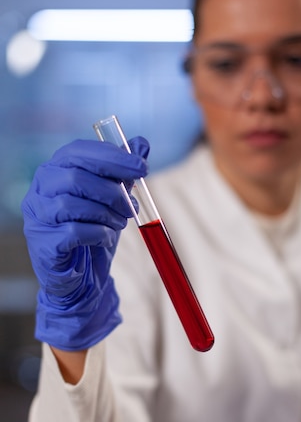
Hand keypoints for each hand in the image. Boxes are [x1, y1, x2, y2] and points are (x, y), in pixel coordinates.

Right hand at [21, 136, 148, 350]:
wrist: (80, 277)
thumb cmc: (93, 232)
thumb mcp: (112, 199)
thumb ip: (123, 172)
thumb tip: (142, 144)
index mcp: (55, 171)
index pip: (79, 152)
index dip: (112, 157)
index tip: (142, 167)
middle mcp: (40, 190)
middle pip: (76, 177)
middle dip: (113, 190)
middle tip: (133, 206)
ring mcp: (38, 217)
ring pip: (73, 204)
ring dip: (107, 214)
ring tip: (120, 223)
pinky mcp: (44, 244)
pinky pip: (73, 232)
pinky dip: (98, 233)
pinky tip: (106, 238)